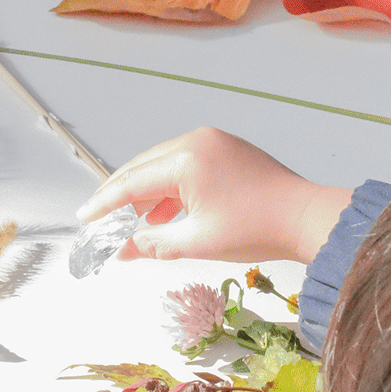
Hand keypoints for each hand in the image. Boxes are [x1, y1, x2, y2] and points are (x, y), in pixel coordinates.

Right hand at [74, 128, 351, 264]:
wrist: (305, 217)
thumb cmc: (256, 229)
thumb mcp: (197, 241)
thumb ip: (152, 243)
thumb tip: (122, 251)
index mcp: (186, 159)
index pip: (132, 182)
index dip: (105, 203)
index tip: (85, 218)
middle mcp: (196, 141)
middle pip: (143, 167)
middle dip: (120, 195)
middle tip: (99, 219)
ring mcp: (212, 141)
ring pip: (163, 165)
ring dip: (144, 192)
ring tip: (128, 222)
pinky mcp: (225, 148)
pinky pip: (184, 165)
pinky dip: (169, 188)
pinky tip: (161, 213)